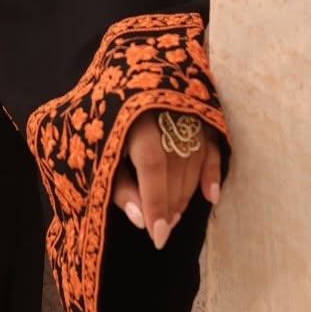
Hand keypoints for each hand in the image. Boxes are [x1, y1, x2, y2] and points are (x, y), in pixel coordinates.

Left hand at [110, 109, 221, 249]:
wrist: (115, 74)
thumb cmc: (101, 118)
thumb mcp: (98, 149)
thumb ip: (118, 184)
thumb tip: (140, 220)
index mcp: (132, 114)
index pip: (151, 163)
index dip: (155, 202)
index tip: (157, 236)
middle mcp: (162, 109)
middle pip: (174, 164)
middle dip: (169, 203)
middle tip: (163, 228)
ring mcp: (183, 108)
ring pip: (192, 159)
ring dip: (185, 193)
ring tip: (173, 216)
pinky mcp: (198, 110)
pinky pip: (210, 143)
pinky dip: (212, 171)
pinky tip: (210, 197)